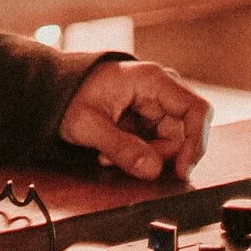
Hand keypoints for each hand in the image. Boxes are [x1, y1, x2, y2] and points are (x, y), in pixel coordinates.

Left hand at [59, 61, 211, 180]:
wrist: (53, 90)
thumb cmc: (68, 96)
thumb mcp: (88, 124)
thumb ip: (120, 147)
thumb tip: (153, 170)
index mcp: (152, 80)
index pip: (197, 110)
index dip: (197, 143)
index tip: (181, 171)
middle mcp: (160, 89)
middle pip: (182, 134)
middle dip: (155, 156)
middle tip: (121, 162)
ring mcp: (155, 104)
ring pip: (169, 144)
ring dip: (142, 156)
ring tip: (107, 155)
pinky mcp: (148, 118)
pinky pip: (155, 144)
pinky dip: (136, 154)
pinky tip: (110, 152)